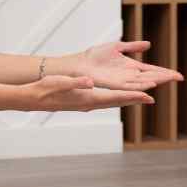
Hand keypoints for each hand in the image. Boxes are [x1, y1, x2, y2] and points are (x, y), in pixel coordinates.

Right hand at [22, 75, 152, 112]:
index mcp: (88, 99)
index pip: (115, 98)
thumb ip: (76, 82)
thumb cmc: (46, 89)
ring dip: (127, 100)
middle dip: (135, 100)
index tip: (147, 96)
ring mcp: (87, 104)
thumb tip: (90, 82)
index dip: (132, 97)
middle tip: (152, 99)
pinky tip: (119, 96)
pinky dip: (116, 98)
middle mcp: (90, 104)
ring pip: (113, 102)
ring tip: (141, 98)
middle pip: (118, 102)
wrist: (34, 99)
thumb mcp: (61, 82)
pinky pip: (105, 101)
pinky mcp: (84, 102)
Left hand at [77, 40, 182, 90]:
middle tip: (179, 77)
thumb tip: (148, 45)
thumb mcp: (117, 47)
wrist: (80, 63)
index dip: (165, 72)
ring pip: (143, 82)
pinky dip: (141, 85)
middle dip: (165, 77)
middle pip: (151, 76)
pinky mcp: (114, 84)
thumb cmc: (95, 56)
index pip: (152, 70)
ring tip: (168, 79)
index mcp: (131, 67)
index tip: (178, 75)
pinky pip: (130, 86)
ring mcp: (123, 81)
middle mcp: (130, 76)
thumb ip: (133, 47)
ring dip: (156, 81)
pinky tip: (150, 83)